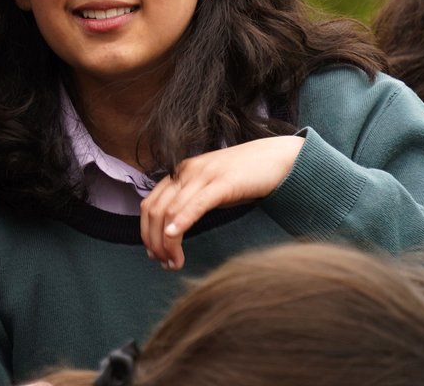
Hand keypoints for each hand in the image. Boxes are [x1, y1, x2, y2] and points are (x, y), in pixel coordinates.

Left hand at [138, 135, 304, 269]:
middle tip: (164, 264)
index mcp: (181, 172)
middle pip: (155, 210)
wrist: (277, 158)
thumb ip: (192, 202)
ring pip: (171, 211)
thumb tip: (174, 230)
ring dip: (167, 243)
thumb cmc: (245, 177)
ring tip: (174, 263)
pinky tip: (174, 237)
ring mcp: (204, 175)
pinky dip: (180, 222)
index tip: (154, 254)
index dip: (146, 232)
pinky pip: (195, 204)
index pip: (149, 204)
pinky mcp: (223, 182)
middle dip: (154, 242)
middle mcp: (187, 171)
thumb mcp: (211, 188)